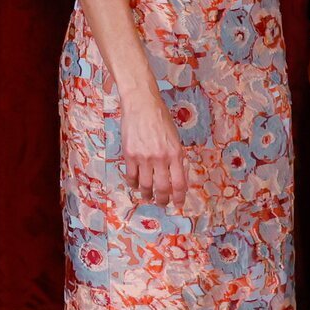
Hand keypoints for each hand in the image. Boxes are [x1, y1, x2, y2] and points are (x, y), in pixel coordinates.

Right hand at [120, 89, 188, 204]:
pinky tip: (136, 186)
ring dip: (147, 195)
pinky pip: (131, 177)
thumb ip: (175, 157)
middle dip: (162, 200)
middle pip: (162, 188)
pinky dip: (133, 184)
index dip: (179, 197)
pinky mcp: (129, 155)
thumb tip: (175, 176)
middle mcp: (160, 158)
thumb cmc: (161, 118)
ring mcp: (144, 158)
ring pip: (145, 186)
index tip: (178, 204)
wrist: (142, 105)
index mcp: (175, 154)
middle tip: (162, 204)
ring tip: (148, 198)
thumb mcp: (175, 138)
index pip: (179, 183)